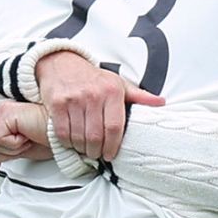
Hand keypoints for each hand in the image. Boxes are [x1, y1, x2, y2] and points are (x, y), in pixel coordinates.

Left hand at [0, 101, 51, 164]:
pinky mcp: (6, 112)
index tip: (8, 156)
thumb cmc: (49, 141)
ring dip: (9, 149)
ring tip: (26, 140)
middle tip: (23, 145)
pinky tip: (27, 136)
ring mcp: (3, 110)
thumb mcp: (19, 150)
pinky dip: (13, 145)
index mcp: (3, 117)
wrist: (63, 137)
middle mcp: (1, 110)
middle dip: (2, 152)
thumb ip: (1, 151)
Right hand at [35, 51, 163, 160]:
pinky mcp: (57, 104)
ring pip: (79, 137)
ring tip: (85, 148)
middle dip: (97, 151)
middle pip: (96, 136)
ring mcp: (73, 99)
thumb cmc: (93, 78)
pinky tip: (73, 141)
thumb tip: (161, 103)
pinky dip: (68, 143)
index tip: (111, 154)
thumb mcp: (118, 83)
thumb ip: (139, 96)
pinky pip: (62, 133)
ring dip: (82, 149)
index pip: (115, 127)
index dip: (113, 146)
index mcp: (112, 91)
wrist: (62, 63)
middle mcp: (93, 95)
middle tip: (97, 153)